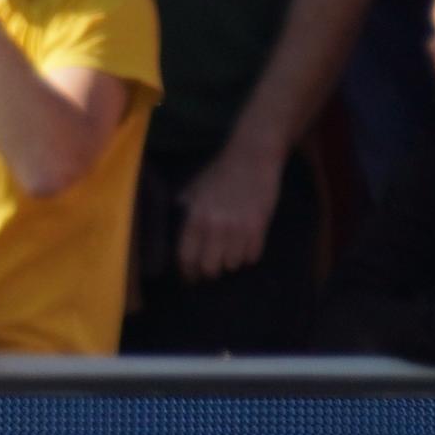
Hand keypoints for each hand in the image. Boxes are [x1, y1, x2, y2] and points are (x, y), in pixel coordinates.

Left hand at [173, 142, 282, 282]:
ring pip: (232, 265)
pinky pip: (252, 256)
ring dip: (230, 264)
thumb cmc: (221, 171)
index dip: (187, 273)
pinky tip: (246, 248)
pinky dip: (248, 256)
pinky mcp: (259, 226)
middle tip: (211, 271)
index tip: (189, 278)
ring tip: (229, 256)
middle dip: (209, 273)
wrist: (252, 156)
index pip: (186, 257)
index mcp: (195, 217)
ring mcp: (238, 227)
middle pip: (209, 268)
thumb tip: (174, 224)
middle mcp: (214, 226)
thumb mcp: (194, 188)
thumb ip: (184, 208)